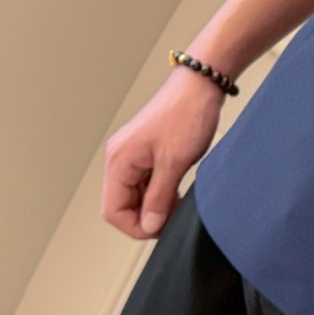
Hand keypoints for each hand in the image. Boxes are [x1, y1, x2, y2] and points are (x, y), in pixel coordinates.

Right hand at [101, 66, 225, 238]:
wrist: (200, 85)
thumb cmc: (186, 114)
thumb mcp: (174, 162)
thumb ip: (159, 198)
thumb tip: (149, 226)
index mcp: (119, 161)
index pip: (112, 210)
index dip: (136, 227)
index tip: (160, 229)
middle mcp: (120, 157)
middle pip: (122, 204)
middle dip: (147, 216)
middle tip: (174, 217)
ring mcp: (132, 154)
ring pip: (135, 193)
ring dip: (155, 204)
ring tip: (178, 204)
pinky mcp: (146, 150)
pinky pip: (146, 181)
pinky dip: (159, 191)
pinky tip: (177, 191)